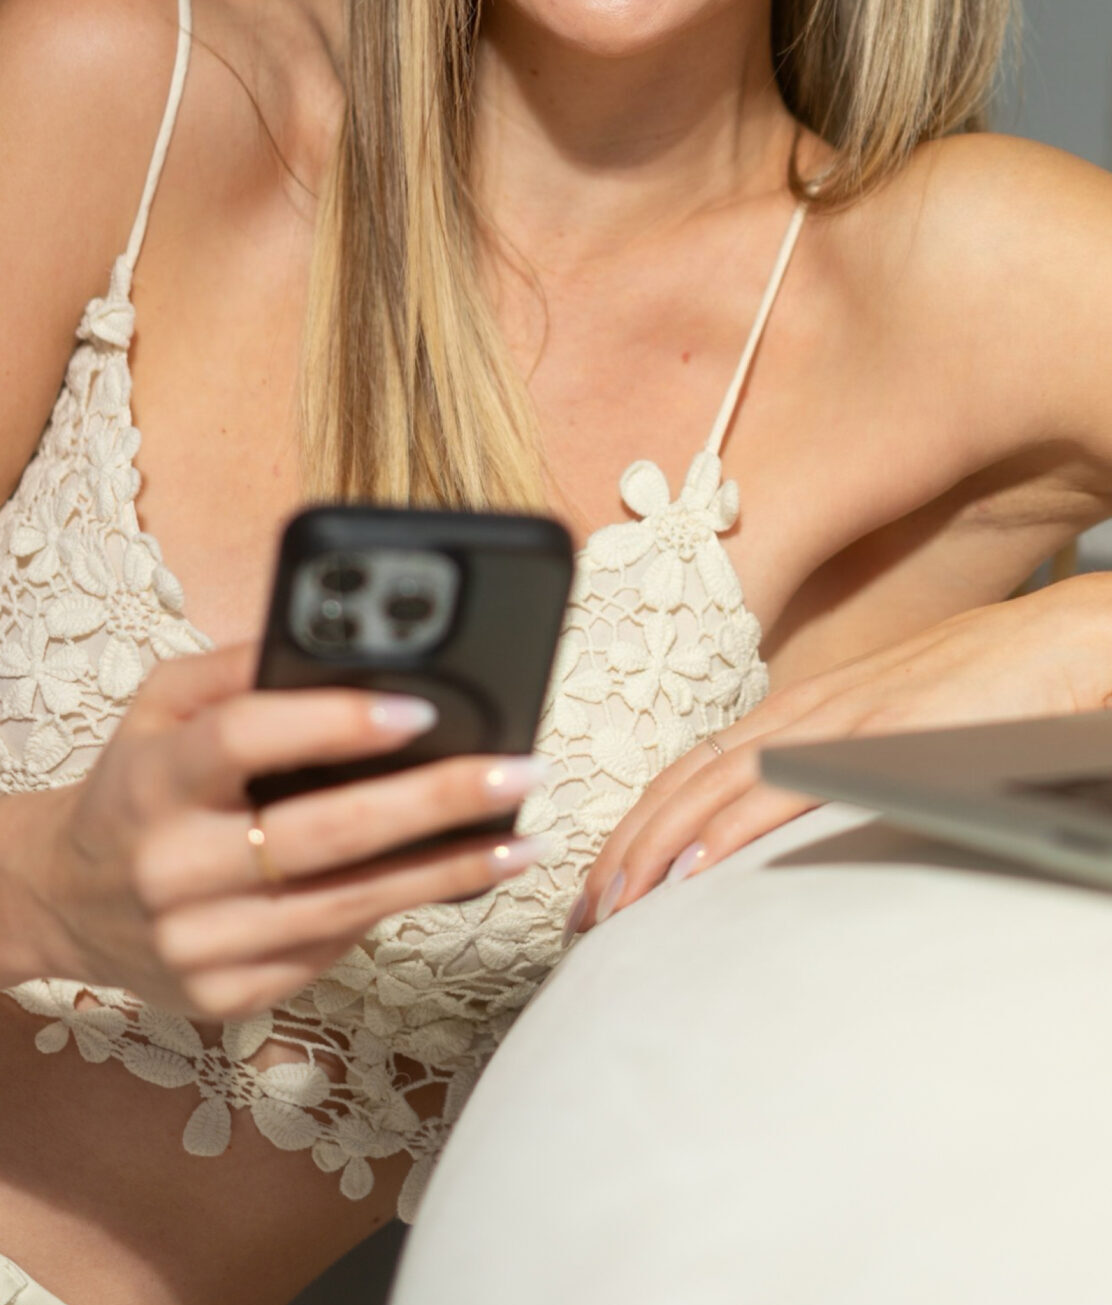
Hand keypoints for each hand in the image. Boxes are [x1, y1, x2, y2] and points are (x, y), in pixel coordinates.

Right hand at [12, 643, 547, 1017]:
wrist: (60, 900)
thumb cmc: (137, 782)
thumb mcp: (163, 703)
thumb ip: (243, 665)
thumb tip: (350, 644)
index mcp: (154, 779)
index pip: (244, 742)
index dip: (332, 723)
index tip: (419, 708)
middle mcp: (170, 868)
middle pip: (319, 835)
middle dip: (434, 801)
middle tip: (516, 771)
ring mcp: (197, 944)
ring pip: (343, 907)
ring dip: (446, 872)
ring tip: (520, 839)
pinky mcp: (225, 997)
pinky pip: (328, 950)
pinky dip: (397, 913)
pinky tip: (454, 880)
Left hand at [573, 585, 1094, 929]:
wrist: (1062, 644)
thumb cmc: (994, 691)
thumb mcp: (902, 732)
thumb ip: (851, 768)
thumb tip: (814, 823)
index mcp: (808, 709)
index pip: (698, 769)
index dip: (644, 824)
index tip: (607, 880)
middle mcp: (806, 709)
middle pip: (686, 779)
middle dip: (626, 846)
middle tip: (582, 910)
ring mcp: (837, 719)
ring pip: (717, 785)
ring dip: (656, 847)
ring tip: (616, 903)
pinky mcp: (875, 737)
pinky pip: (784, 787)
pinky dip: (730, 828)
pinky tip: (696, 866)